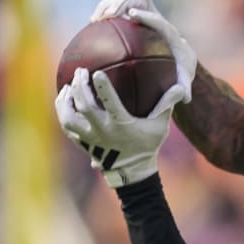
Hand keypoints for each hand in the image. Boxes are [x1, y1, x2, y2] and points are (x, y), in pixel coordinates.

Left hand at [55, 67, 183, 186]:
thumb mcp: (160, 127)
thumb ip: (167, 105)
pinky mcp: (82, 143)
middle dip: (79, 86)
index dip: (102, 87)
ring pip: (69, 118)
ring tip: (67, 87)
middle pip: (84, 106)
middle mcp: (102, 131)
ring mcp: (89, 138)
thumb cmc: (147, 146)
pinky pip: (67, 127)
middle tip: (80, 71)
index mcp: (121, 125)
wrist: (132, 171)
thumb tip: (180, 87)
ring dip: (65, 100)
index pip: (110, 103)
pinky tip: (65, 102)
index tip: (96, 72)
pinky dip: (64, 112)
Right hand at [90, 0, 196, 102]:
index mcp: (168, 31)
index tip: (132, 15)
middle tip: (107, 15)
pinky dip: (104, 14)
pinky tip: (92, 26)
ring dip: (109, 5)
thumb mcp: (183, 79)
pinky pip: (117, 10)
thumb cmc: (180, 68)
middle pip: (139, 0)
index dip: (146, 15)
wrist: (179, 57)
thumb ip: (184, 87)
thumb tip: (185, 97)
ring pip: (126, 1)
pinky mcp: (133, 18)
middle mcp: (156, 18)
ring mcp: (144, 16)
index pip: (158, 19)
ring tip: (96, 20)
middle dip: (122, 3)